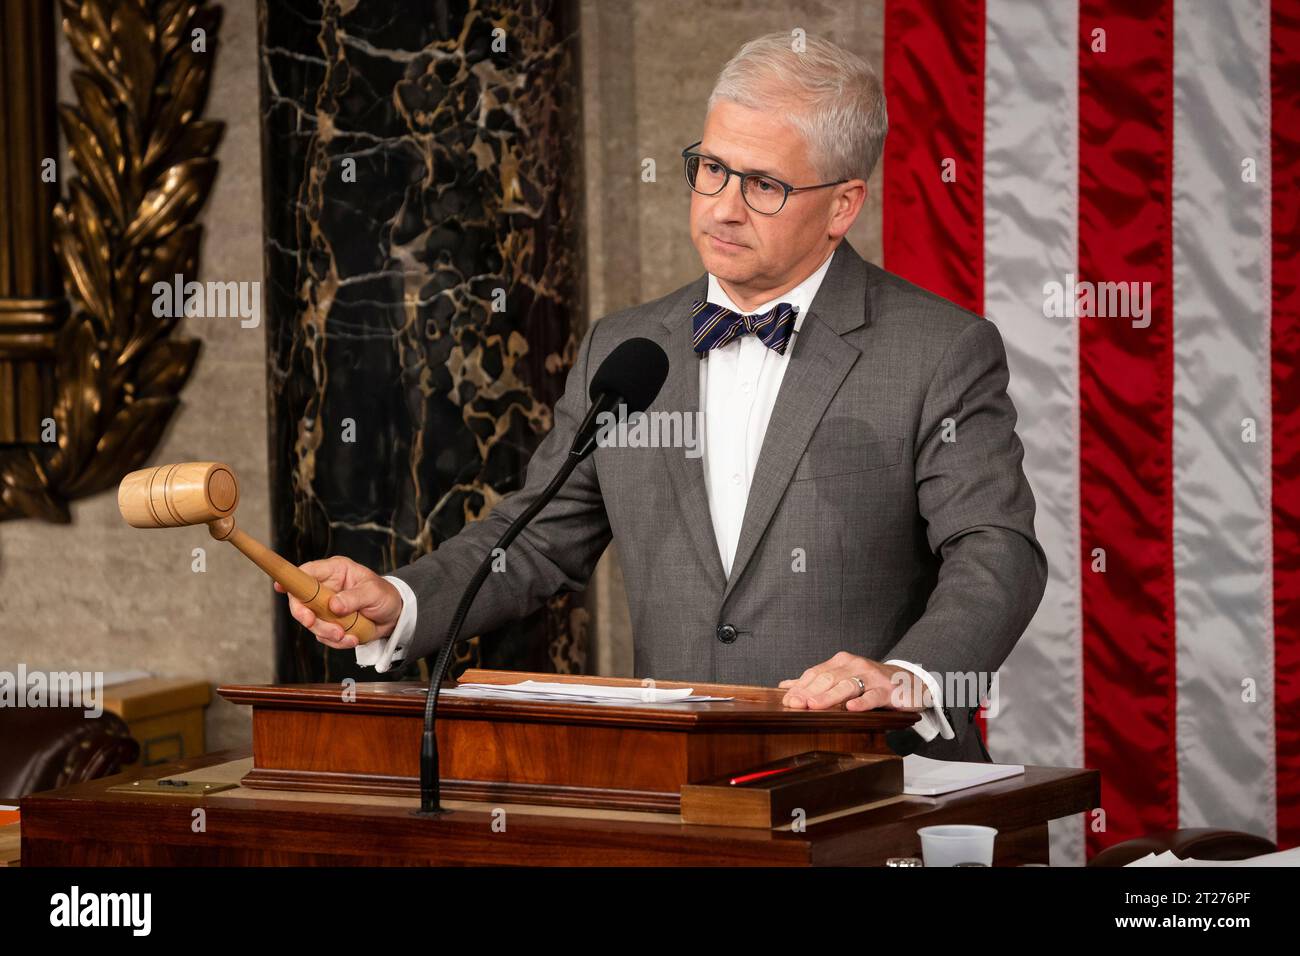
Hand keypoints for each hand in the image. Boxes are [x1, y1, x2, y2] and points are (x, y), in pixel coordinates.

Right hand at [273, 556, 402, 649]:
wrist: (396, 615)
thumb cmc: (385, 596)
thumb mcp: (373, 593)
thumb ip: (354, 598)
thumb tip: (333, 606)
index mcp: (335, 571)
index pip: (307, 572)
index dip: (291, 579)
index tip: (281, 588)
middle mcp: (326, 588)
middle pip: (301, 601)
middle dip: (305, 615)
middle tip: (313, 623)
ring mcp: (326, 608)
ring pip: (311, 622)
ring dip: (325, 632)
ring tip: (346, 636)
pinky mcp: (330, 624)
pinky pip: (324, 635)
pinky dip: (336, 641)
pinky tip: (353, 639)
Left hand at [779, 652, 931, 711]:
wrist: (909, 682)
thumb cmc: (871, 682)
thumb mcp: (843, 678)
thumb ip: (816, 682)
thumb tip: (785, 685)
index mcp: (841, 662)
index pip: (815, 674)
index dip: (800, 687)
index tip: (786, 701)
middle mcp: (854, 665)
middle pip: (827, 678)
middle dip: (809, 692)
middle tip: (794, 704)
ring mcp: (871, 677)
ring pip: (847, 686)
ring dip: (829, 696)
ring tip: (814, 705)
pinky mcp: (887, 691)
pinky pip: (873, 696)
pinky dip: (862, 702)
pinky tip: (851, 708)